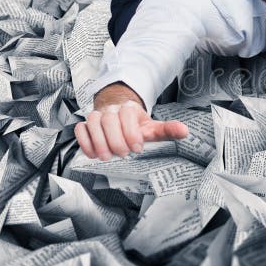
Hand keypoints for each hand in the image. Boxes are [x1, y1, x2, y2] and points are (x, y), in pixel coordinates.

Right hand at [74, 99, 188, 159]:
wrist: (118, 114)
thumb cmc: (136, 125)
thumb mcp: (152, 127)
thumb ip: (167, 129)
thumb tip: (185, 131)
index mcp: (129, 108)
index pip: (127, 114)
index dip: (131, 132)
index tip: (137, 148)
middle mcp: (111, 110)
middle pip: (108, 119)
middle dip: (115, 139)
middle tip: (123, 154)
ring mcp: (96, 116)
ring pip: (92, 122)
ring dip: (99, 142)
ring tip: (107, 157)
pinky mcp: (85, 124)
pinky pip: (80, 129)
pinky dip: (85, 142)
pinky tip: (93, 154)